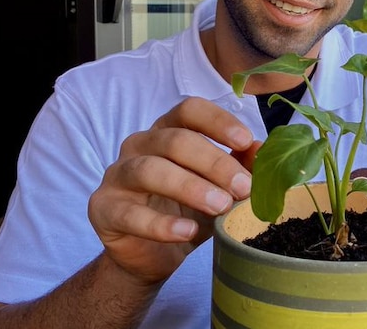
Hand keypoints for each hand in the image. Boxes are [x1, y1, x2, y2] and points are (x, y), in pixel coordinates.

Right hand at [87, 97, 256, 284]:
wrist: (152, 256)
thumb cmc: (188, 210)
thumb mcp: (220, 187)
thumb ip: (240, 166)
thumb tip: (263, 149)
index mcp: (168, 130)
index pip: (189, 110)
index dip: (218, 121)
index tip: (245, 141)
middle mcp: (140, 145)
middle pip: (175, 141)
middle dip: (214, 163)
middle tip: (243, 187)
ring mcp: (117, 174)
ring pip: (150, 170)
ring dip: (190, 188)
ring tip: (220, 207)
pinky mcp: (103, 208)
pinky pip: (130, 213)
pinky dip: (161, 224)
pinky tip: (187, 231)